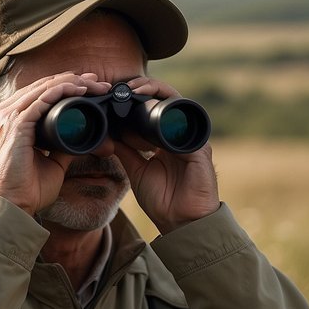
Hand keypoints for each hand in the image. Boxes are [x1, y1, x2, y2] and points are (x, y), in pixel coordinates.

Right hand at [0, 73, 111, 214]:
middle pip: (44, 85)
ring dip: (74, 83)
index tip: (91, 87)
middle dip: (75, 80)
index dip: (66, 85)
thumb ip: (62, 147)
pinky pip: (43, 98)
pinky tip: (81, 90)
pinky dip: (64, 91)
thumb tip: (80, 139)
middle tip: (100, 82)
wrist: (13, 205)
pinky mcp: (15, 123)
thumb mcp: (51, 162)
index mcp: (10, 120)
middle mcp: (5, 113)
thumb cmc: (27, 188)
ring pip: (46, 87)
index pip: (40, 92)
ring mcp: (8, 116)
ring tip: (96, 84)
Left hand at [108, 76, 219, 233]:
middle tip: (122, 86)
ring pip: (175, 102)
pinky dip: (168, 110)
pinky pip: (185, 121)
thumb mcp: (136, 170)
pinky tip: (151, 106)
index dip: (136, 97)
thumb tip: (109, 133)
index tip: (114, 93)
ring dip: (156, 91)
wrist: (181, 222)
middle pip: (164, 99)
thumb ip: (125, 150)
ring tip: (135, 88)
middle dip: (144, 87)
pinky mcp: (199, 146)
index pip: (152, 108)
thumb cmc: (162, 199)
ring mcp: (190, 137)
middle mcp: (180, 133)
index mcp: (165, 138)